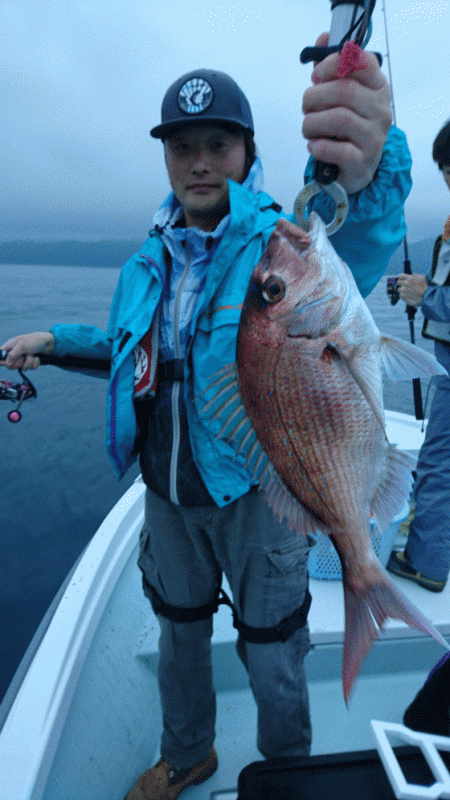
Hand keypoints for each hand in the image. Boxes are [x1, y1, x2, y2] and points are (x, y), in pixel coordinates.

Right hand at [0, 332, 54, 369]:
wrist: (50, 342)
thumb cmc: (35, 341)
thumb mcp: (22, 346)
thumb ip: (13, 355)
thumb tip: (7, 364)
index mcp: (10, 346)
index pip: (1, 355)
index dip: (2, 361)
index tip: (7, 363)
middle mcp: (16, 352)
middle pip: (11, 365)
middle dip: (19, 363)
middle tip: (23, 357)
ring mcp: (23, 357)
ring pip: (22, 367)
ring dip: (29, 362)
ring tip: (32, 355)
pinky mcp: (31, 361)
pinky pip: (30, 368)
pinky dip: (35, 363)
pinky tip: (37, 357)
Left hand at [302, 33, 392, 193]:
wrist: (358, 168)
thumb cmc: (347, 127)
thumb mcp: (341, 96)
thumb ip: (331, 69)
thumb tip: (322, 37)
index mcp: (378, 87)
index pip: (362, 62)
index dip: (334, 63)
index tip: (317, 76)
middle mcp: (381, 110)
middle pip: (344, 91)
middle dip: (314, 97)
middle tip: (306, 107)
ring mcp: (374, 137)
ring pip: (338, 119)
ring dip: (312, 123)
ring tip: (308, 128)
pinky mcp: (363, 161)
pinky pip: (338, 150)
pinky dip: (318, 146)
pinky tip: (314, 145)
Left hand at [396, 274, 427, 306]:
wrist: (427, 296)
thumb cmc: (426, 287)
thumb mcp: (423, 278)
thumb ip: (416, 276)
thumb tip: (412, 274)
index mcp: (410, 278)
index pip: (400, 276)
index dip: (401, 278)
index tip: (402, 280)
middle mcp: (405, 283)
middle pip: (398, 282)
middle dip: (401, 284)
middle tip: (406, 286)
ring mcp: (403, 290)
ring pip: (399, 289)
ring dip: (402, 290)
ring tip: (408, 292)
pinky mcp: (403, 296)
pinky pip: (401, 295)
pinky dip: (404, 296)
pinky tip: (408, 296)